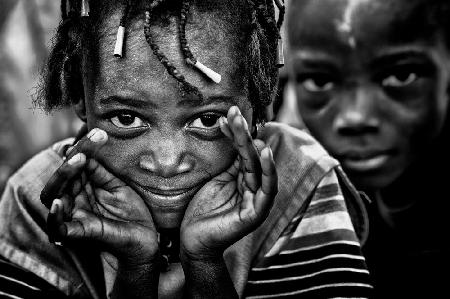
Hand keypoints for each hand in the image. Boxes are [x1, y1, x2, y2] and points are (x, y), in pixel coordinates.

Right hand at [42, 129, 158, 264]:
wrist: (144, 238)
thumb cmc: (130, 211)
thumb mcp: (116, 185)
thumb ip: (100, 171)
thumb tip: (85, 151)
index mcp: (83, 186)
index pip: (75, 164)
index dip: (84, 147)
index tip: (100, 134)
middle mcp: (73, 198)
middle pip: (61, 177)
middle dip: (72, 159)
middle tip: (84, 148)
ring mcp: (73, 215)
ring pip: (54, 195)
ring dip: (63, 176)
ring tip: (77, 160)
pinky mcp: (76, 234)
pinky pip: (57, 227)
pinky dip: (54, 216)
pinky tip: (59, 202)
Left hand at [180, 106, 277, 260]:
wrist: (193, 239)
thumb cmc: (203, 209)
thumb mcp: (215, 179)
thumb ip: (228, 162)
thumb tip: (230, 132)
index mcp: (244, 179)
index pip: (243, 152)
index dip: (235, 134)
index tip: (226, 116)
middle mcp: (253, 187)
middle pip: (252, 156)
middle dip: (243, 134)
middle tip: (234, 112)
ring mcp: (257, 200)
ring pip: (260, 169)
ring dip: (255, 146)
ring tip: (247, 127)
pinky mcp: (256, 213)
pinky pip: (266, 190)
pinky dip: (267, 171)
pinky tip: (264, 154)